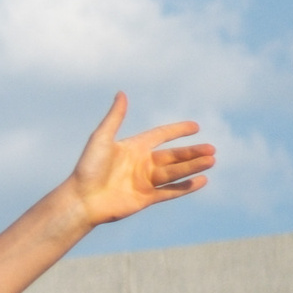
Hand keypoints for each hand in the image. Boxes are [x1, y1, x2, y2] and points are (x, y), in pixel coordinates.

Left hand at [66, 93, 213, 227]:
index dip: (177, 131)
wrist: (81, 199)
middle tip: (212, 149)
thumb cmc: (87, 168)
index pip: (160, 135)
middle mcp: (141, 164)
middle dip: (192, 152)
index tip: (195, 127)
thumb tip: (121, 93)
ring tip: (212, 161)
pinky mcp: (145, 198)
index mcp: (133, 148)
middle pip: (172, 156)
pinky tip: (202, 181)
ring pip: (175, 173)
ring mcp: (144, 182)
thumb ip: (115, 117)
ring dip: (193, 166)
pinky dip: (186, 187)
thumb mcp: (101, 138)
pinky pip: (170, 191)